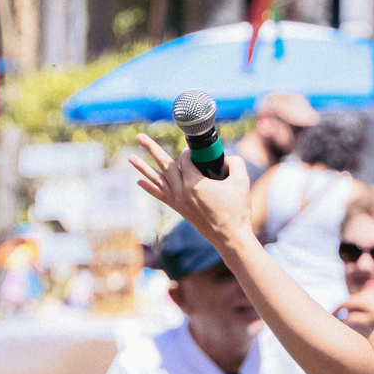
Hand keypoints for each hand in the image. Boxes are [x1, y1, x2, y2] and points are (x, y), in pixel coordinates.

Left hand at [128, 133, 253, 250]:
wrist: (231, 237)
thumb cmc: (237, 210)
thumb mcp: (242, 181)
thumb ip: (235, 163)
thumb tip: (227, 157)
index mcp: (194, 184)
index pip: (185, 159)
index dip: (189, 150)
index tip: (197, 148)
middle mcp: (182, 192)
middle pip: (165, 165)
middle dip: (152, 149)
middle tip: (140, 136)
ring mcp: (179, 201)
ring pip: (158, 180)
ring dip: (144, 168)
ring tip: (131, 157)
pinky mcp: (179, 209)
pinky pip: (161, 196)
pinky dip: (150, 188)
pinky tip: (140, 181)